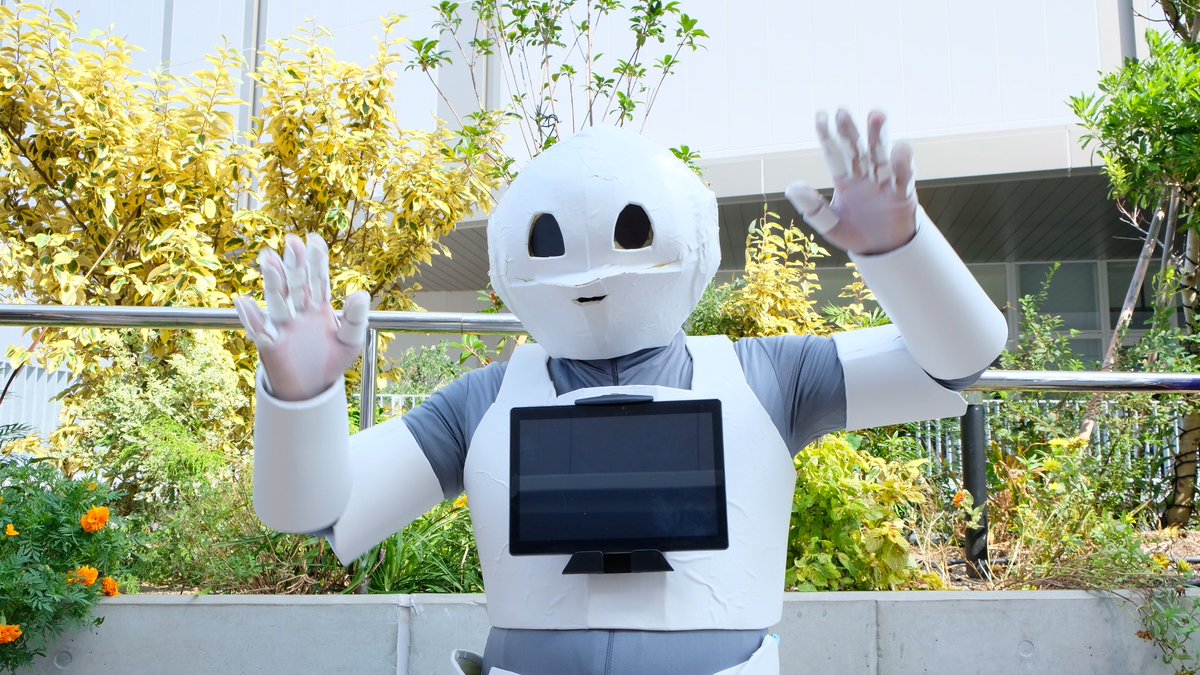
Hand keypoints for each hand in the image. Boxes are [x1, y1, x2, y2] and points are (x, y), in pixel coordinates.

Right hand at [234, 234, 370, 400]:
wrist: (313, 389)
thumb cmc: (331, 361)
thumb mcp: (350, 340)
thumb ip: (355, 318)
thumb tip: (360, 294)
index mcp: (318, 307)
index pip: (317, 280)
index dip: (315, 261)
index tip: (314, 239)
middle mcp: (298, 311)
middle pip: (296, 284)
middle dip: (294, 264)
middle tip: (292, 242)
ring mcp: (283, 326)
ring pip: (277, 300)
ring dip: (273, 281)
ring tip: (267, 259)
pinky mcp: (271, 344)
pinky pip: (260, 329)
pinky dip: (251, 317)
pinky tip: (244, 301)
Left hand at [786, 109, 916, 255]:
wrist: (882, 250)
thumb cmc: (854, 233)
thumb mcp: (829, 224)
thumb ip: (812, 206)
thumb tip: (791, 186)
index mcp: (845, 180)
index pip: (834, 154)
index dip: (828, 136)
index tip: (820, 116)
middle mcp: (864, 175)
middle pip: (857, 149)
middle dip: (850, 131)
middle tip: (842, 111)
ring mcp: (884, 182)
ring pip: (881, 155)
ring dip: (879, 136)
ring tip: (876, 115)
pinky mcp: (903, 193)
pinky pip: (903, 177)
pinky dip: (902, 164)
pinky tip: (900, 148)